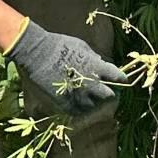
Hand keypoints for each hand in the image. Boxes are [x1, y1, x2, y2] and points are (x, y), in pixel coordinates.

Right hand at [5, 20, 128, 115]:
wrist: (36, 53)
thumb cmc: (59, 45)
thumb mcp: (81, 46)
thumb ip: (93, 57)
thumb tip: (100, 62)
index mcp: (97, 68)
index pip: (118, 78)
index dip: (121, 80)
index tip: (120, 81)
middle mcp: (91, 84)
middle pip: (109, 97)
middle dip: (108, 94)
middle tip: (104, 92)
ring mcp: (78, 95)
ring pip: (94, 107)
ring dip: (94, 102)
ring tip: (88, 97)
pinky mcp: (65, 103)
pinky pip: (78, 112)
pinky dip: (79, 108)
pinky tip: (76, 102)